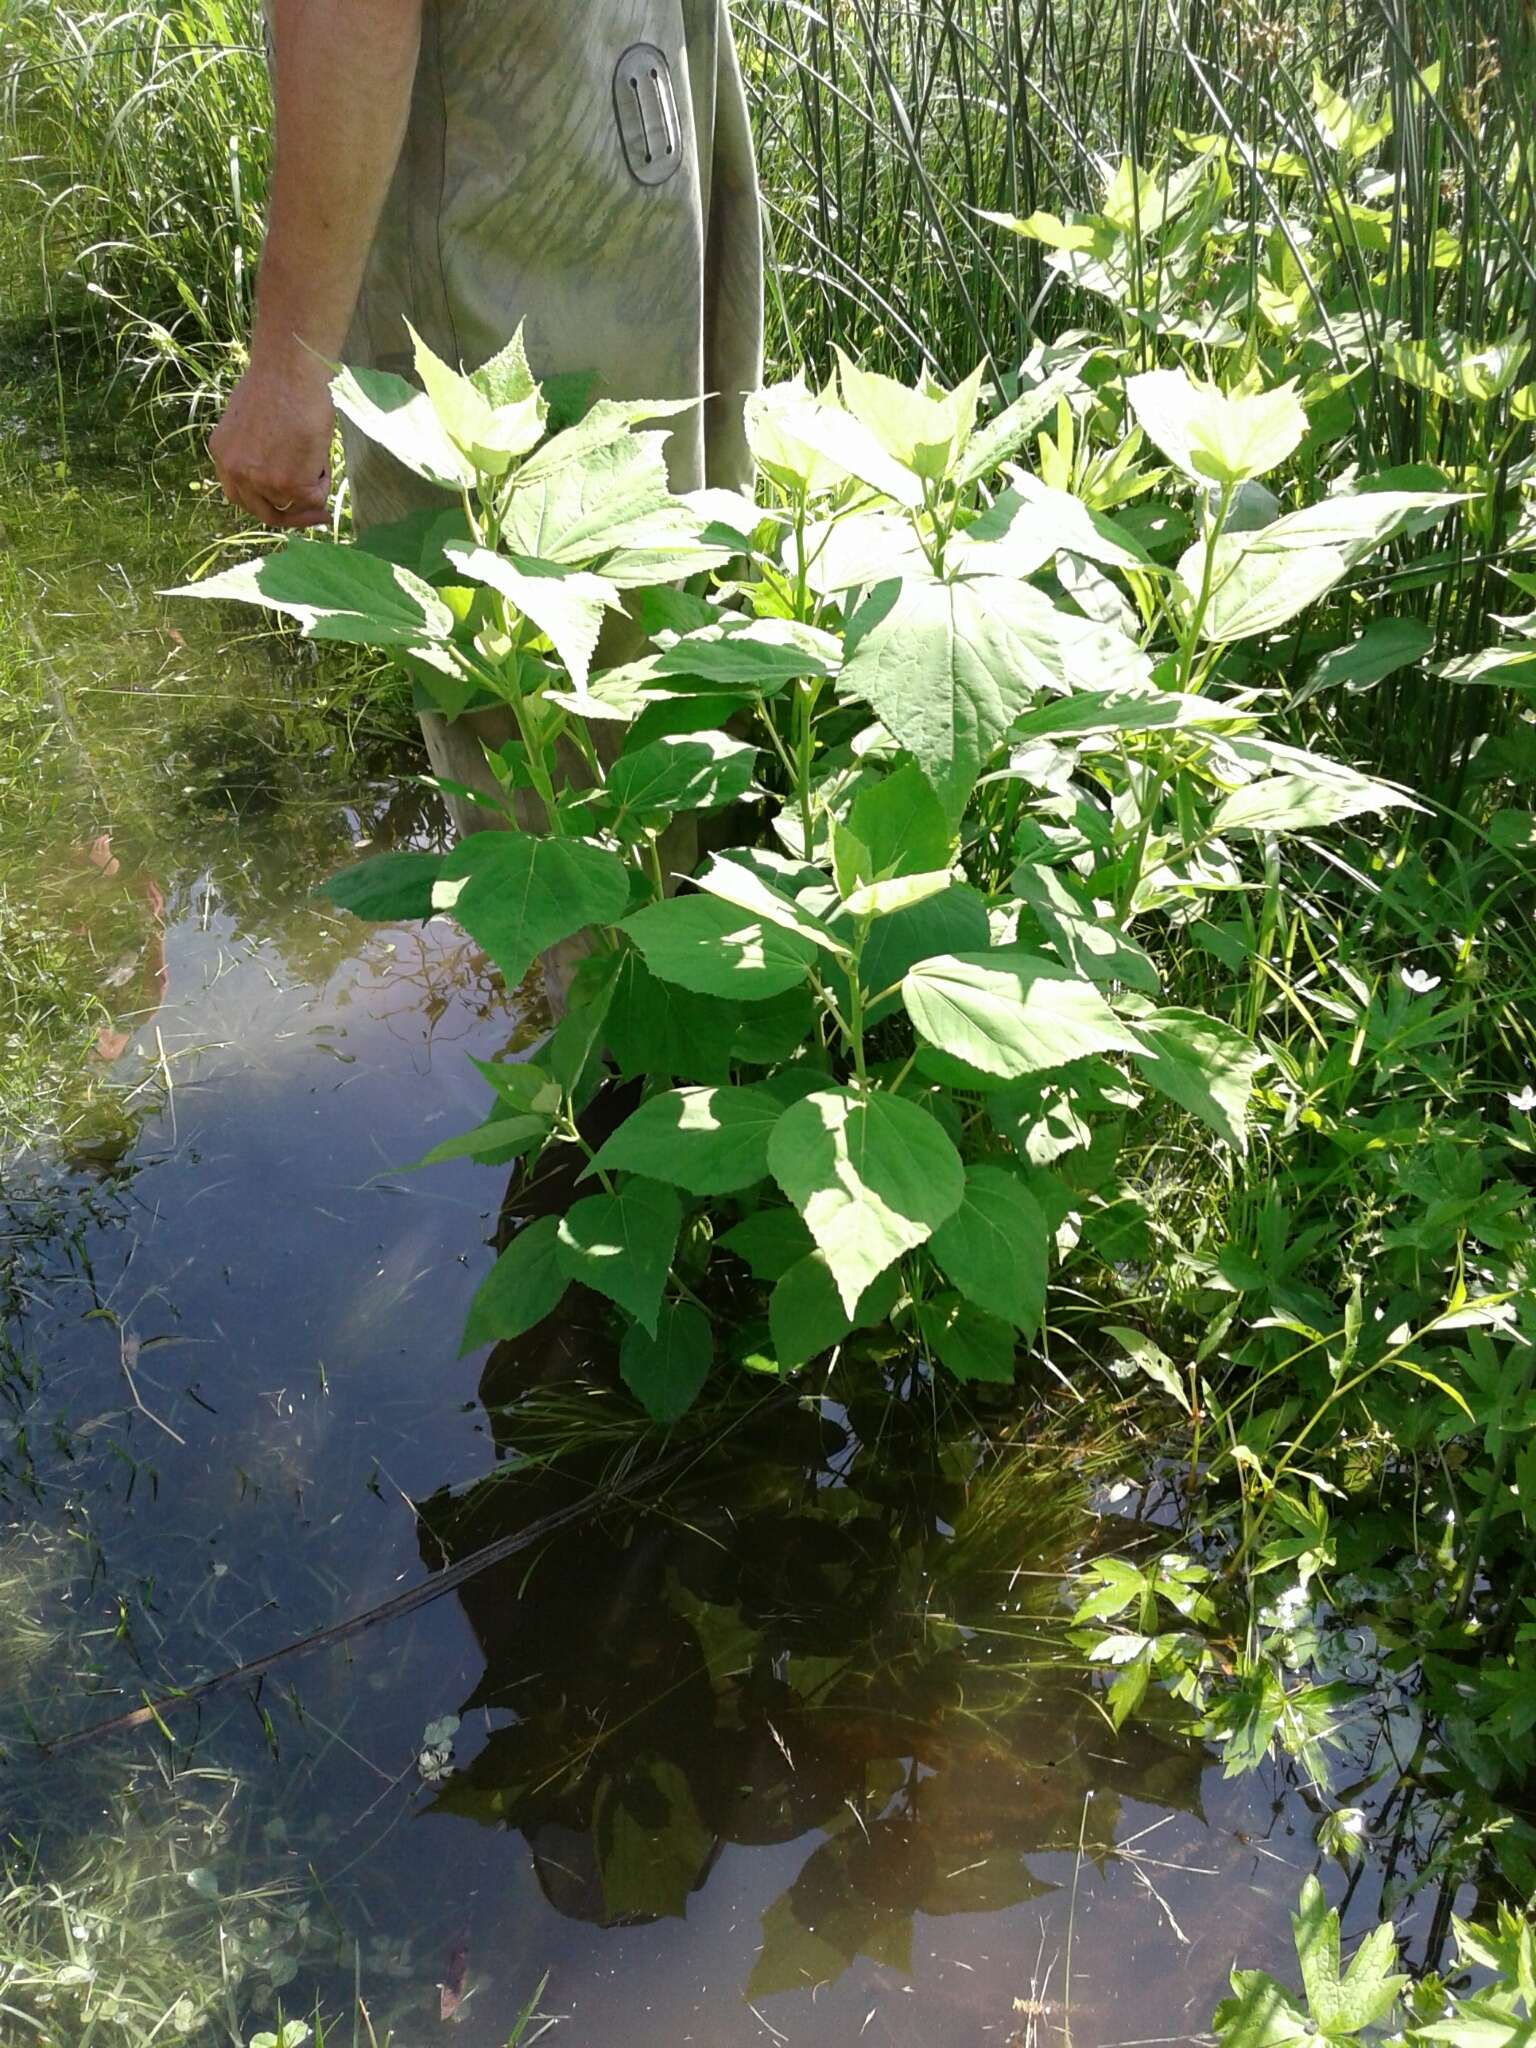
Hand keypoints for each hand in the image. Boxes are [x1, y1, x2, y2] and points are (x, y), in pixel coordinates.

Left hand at [210, 349, 334, 528]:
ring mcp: (262, 481)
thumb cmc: (279, 381)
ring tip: (317, 451)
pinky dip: (324, 480)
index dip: (267, 504)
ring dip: (313, 484)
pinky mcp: (290, 484)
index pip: (240, 496)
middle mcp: (236, 471)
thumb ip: (255, 448)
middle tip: (318, 514)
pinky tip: (322, 452)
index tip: (289, 506)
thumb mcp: (250, 419)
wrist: (292, 369)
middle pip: (265, 513)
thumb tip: (278, 464)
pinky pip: (315, 498)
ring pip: (295, 504)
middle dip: (294, 517)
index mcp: (222, 453)